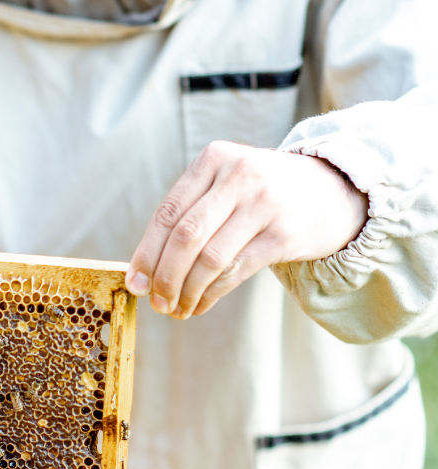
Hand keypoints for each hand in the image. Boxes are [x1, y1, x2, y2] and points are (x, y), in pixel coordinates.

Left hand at [126, 141, 367, 318]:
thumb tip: (144, 267)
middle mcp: (239, 176)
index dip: (146, 252)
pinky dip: (212, 294)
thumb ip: (190, 211)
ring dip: (187, 290)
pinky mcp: (286, 235)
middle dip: (164, 276)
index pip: (168, 212)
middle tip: (155, 302)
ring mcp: (265, 204)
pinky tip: (200, 305)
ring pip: (210, 258)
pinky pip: (236, 271)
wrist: (335, 188)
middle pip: (186, 236)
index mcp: (214, 159)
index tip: (133, 282)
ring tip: (176, 309)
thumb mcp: (227, 181)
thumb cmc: (263, 191)